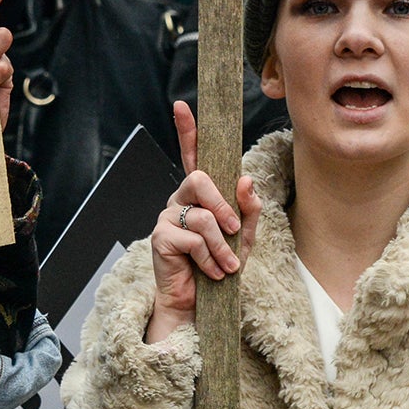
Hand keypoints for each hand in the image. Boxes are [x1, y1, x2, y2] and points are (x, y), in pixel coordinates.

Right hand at [143, 101, 261, 343]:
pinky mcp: (160, 237)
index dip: (187, 130)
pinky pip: (194, 238)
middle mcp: (180, 199)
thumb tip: (245, 181)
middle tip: (234, 231)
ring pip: (203, 215)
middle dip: (223, 206)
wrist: (198, 303)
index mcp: (200, 194)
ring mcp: (167, 216)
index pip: (193, 155)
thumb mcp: (244, 237)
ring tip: (227, 265)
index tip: (183, 106)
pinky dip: (211, 258)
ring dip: (223, 245)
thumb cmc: (220, 266)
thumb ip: (248, 209)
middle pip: (200, 179)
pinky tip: (212, 272)